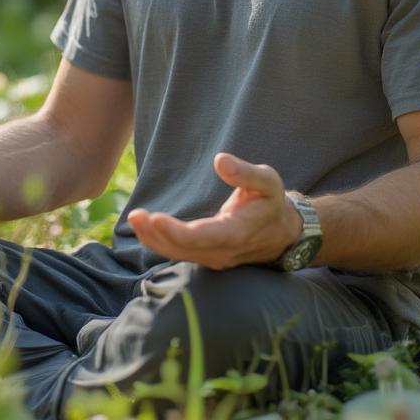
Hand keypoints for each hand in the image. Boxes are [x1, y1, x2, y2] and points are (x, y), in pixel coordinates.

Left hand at [127, 152, 301, 269]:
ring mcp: (215, 258)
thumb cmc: (272, 202)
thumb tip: (220, 160)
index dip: (177, 232)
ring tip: (135, 219)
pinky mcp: (207, 257)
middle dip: (157, 235)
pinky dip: (160, 243)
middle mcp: (223, 252)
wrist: (284, 233)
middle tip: (135, 216)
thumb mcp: (267, 181)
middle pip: (184, 249)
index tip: (155, 218)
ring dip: (154, 239)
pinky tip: (145, 228)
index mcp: (237, 233)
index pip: (203, 237)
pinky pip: (180, 253)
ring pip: (179, 254)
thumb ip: (245, 172)